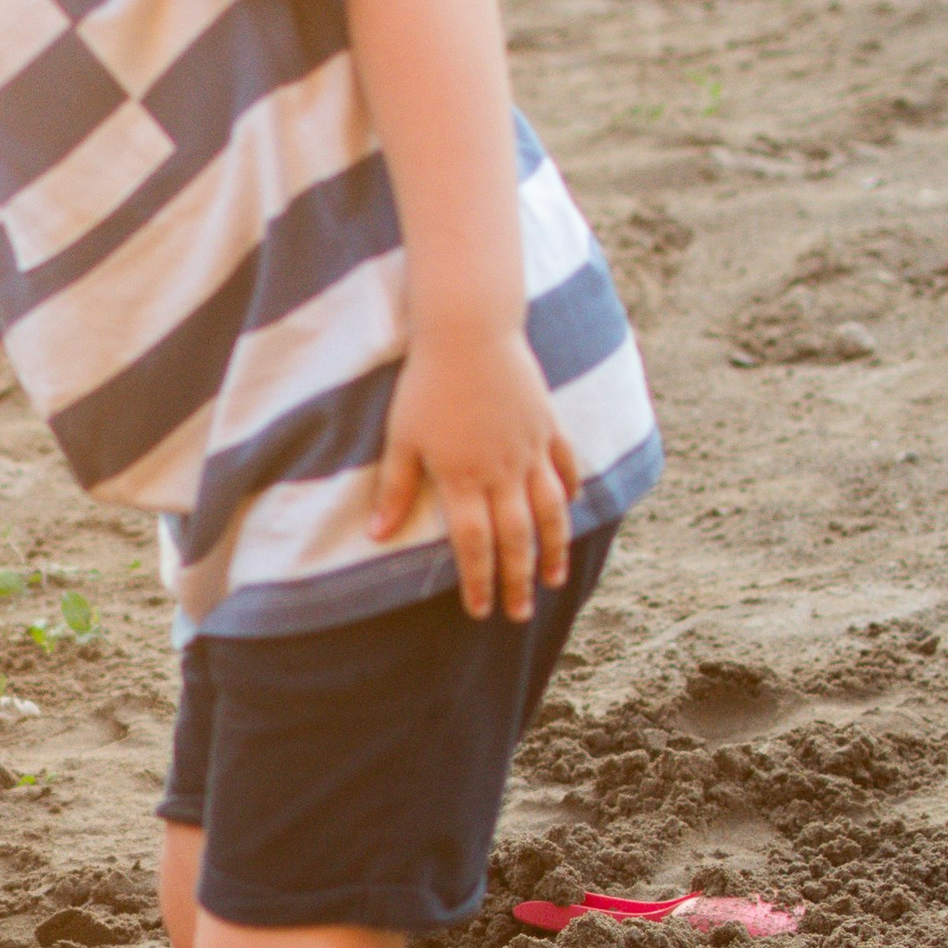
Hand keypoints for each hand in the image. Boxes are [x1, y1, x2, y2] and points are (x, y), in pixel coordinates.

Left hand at [367, 324, 577, 619]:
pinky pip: (564, 465)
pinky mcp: (547, 425)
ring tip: (553, 579)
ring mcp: (530, 449)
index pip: (473, 545)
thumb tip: (377, 536)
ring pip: (550, 511)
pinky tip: (570, 508)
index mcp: (462, 479)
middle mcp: (502, 472)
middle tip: (519, 615)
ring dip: (553, 549)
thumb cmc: (427, 384)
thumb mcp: (402, 438)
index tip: (481, 610)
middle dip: (517, 581)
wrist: (469, 332)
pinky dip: (570, 490)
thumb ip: (396, 489)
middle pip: (515, 539)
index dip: (478, 581)